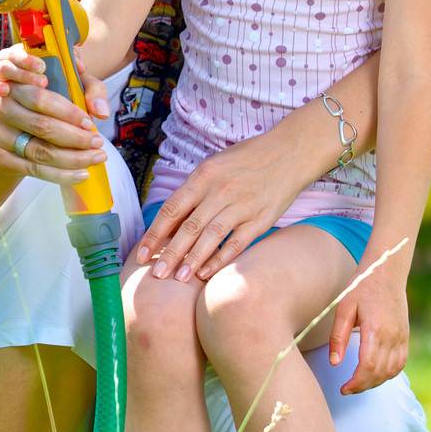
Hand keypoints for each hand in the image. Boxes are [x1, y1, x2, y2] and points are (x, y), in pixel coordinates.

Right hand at [0, 44, 107, 186]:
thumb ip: (90, 88)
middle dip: (75, 137)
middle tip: (98, 141)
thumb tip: (100, 111)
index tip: (89, 123)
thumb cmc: (47, 98)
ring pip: (38, 150)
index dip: (68, 113)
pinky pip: (32, 169)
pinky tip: (82, 174)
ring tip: (97, 157)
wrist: (12, 121)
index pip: (40, 99)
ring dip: (73, 158)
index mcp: (14, 80)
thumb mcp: (69, 84)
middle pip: (41, 126)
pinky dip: (60, 175)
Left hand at [135, 134, 305, 284]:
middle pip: (189, 227)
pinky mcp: (261, 220)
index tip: (141, 253)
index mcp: (204, 176)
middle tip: (156, 274)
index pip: (172, 208)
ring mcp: (241, 206)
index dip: (155, 233)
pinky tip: (206, 273)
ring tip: (178, 278)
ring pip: (211, 237)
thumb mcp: (214, 165)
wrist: (288, 153)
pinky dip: (220, 260)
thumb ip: (193, 191)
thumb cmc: (246, 159)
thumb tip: (169, 221)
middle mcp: (220, 191)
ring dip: (193, 260)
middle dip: (170, 253)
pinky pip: (236, 244)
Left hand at [328, 258, 410, 393]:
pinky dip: (389, 374)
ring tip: (358, 383)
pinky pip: (401, 363)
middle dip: (363, 386)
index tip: (343, 388)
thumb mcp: (344, 307)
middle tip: (347, 389)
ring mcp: (402, 337)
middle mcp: (392, 336)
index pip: (368, 366)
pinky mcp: (405, 336)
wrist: (386, 272)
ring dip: (375, 382)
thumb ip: (338, 336)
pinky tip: (375, 374)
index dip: (356, 382)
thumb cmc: (362, 287)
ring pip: (392, 372)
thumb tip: (335, 363)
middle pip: (380, 373)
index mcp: (375, 329)